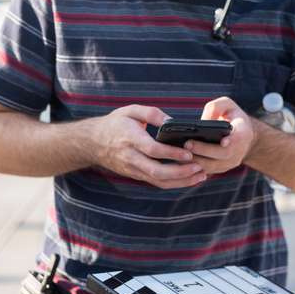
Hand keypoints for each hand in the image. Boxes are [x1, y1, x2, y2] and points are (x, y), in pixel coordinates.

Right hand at [91, 105, 206, 188]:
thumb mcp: (131, 110)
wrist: (92, 143)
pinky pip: (157, 183)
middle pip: (156, 171)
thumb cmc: (115, 123)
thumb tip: (172, 122)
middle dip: (180, 172)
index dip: (171, 154)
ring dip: (181, 181)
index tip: (188, 153)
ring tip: (201, 176)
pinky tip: (190, 178)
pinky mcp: (137, 175)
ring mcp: (133, 170)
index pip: (152, 150)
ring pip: (158, 181)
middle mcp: (131, 157)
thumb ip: (152, 114)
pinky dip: (175, 183)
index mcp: (130, 139)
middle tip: (199, 167)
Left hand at [183, 97, 255, 174]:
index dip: (230, 143)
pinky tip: (180, 160)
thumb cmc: (231, 116)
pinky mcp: (219, 169)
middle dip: (204, 150)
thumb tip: (204, 121)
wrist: (241, 134)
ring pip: (212, 167)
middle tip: (187, 144)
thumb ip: (216, 107)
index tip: (222, 141)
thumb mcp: (228, 105)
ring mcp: (229, 163)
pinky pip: (205, 171)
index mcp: (243, 133)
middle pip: (222, 156)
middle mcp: (238, 151)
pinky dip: (192, 167)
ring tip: (179, 153)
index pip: (238, 140)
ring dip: (195, 161)